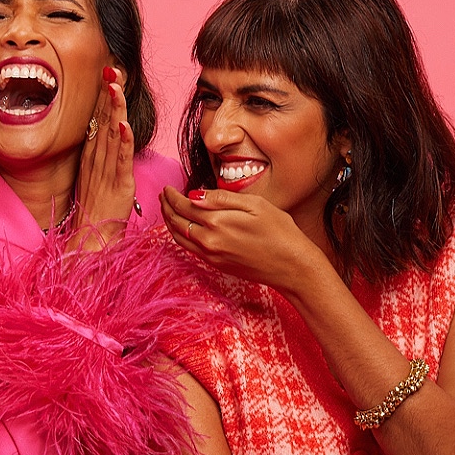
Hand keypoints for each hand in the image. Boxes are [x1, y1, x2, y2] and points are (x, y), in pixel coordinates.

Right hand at [71, 66, 135, 248]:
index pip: (97, 120)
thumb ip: (102, 157)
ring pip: (111, 134)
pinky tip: (123, 124)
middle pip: (102, 120)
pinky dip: (123, 141)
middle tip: (112, 68)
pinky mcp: (118, 184)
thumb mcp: (96, 178)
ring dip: (114, 108)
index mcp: (91, 157)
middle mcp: (96, 160)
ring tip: (116, 85)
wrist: (91, 238)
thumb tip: (108, 137)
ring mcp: (106, 171)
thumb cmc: (95, 211)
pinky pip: (121, 159)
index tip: (108, 73)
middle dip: (108, 93)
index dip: (103, 96)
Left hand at [160, 186, 334, 293]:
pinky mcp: (216, 265)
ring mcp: (211, 255)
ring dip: (169, 222)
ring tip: (167, 209)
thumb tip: (196, 194)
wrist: (291, 266)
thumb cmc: (280, 232)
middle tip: (163, 196)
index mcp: (218, 222)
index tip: (168, 188)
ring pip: (179, 237)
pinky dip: (179, 236)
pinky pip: (189, 249)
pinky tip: (181, 228)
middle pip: (177, 222)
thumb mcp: (255, 205)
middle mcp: (209, 241)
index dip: (172, 196)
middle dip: (166, 207)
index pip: (184, 206)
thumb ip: (223, 198)